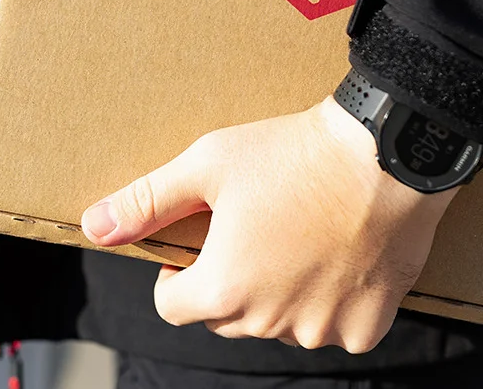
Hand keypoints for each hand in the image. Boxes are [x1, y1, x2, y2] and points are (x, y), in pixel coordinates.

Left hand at [80, 97, 456, 352]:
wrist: (388, 153)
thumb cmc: (293, 154)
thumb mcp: (207, 165)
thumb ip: (146, 202)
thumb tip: (94, 227)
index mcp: (225, 289)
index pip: (173, 307)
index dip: (176, 276)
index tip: (197, 246)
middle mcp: (271, 322)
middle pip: (227, 318)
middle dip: (229, 281)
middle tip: (253, 230)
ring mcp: (323, 328)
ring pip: (280, 324)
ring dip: (279, 294)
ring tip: (297, 236)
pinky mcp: (368, 325)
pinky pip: (335, 327)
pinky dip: (331, 302)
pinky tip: (337, 255)